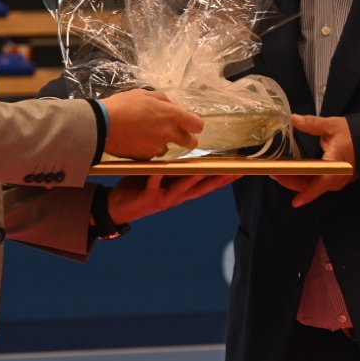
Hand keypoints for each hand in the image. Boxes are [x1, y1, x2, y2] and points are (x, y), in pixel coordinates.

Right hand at [102, 89, 202, 159]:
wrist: (102, 124)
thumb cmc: (123, 105)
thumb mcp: (144, 94)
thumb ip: (163, 101)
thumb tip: (171, 107)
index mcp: (172, 115)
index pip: (197, 125)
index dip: (194, 125)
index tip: (188, 124)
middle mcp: (169, 133)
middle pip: (190, 142)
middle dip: (186, 139)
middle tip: (175, 135)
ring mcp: (158, 148)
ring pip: (168, 149)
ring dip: (162, 143)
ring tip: (145, 135)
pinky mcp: (146, 158)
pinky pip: (152, 155)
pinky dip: (147, 150)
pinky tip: (135, 142)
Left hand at [108, 173, 237, 223]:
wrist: (118, 208)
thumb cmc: (141, 189)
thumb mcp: (162, 178)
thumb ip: (175, 168)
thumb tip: (188, 153)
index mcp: (182, 191)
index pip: (208, 184)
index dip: (224, 178)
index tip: (241, 170)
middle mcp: (177, 197)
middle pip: (203, 188)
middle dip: (219, 179)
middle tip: (234, 170)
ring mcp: (164, 199)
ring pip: (183, 188)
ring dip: (194, 179)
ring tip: (205, 168)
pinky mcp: (149, 199)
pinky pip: (154, 186)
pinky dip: (157, 178)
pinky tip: (161, 170)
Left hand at [272, 114, 358, 207]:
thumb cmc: (352, 134)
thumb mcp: (332, 126)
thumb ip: (312, 124)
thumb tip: (294, 118)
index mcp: (337, 165)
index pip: (322, 183)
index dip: (309, 194)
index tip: (296, 202)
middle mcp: (337, 177)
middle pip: (311, 186)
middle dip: (291, 182)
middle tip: (272, 172)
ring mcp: (336, 180)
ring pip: (312, 186)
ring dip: (295, 181)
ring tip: (277, 172)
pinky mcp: (333, 180)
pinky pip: (316, 183)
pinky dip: (303, 179)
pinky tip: (290, 172)